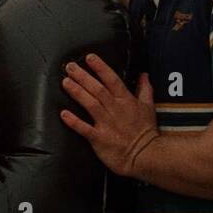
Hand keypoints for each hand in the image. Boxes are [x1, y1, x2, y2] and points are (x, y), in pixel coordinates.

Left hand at [60, 52, 159, 177]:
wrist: (146, 155)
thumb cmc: (146, 132)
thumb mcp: (148, 107)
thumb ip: (145, 89)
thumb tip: (144, 75)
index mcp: (126, 101)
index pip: (112, 80)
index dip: (100, 68)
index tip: (89, 58)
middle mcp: (115, 109)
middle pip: (97, 89)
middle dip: (83, 76)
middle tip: (70, 67)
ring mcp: (107, 124)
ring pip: (90, 104)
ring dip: (77, 92)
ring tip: (65, 82)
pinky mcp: (100, 138)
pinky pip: (85, 129)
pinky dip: (74, 122)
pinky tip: (63, 114)